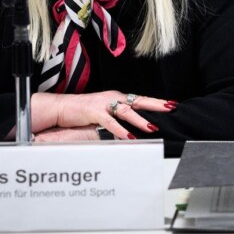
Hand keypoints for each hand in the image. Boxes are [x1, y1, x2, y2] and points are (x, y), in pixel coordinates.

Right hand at [31, 91, 176, 139]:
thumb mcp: (105, 113)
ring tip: (152, 127)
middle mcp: (113, 98)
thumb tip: (134, 125)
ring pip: (126, 111)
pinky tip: (129, 136)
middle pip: (139, 100)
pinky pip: (110, 122)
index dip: (156, 102)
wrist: (62, 107)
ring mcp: (104, 104)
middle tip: (170, 108)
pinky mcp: (94, 112)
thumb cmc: (84, 112)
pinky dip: (120, 130)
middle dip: (155, 104)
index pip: (141, 99)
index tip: (171, 104)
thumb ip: (118, 117)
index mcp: (118, 97)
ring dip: (140, 120)